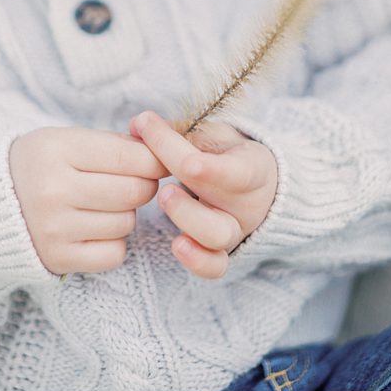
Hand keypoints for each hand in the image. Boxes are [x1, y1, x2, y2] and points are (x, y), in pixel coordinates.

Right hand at [9, 126, 167, 275]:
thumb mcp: (65, 139)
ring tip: (103, 204)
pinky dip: (114, 242)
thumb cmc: (39, 165)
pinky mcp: (58, 258)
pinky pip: (115, 253)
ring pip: (127, 222)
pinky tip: (95, 228)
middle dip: (144, 186)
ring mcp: (54, 228)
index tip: (157, 161)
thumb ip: (113, 143)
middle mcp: (53, 189)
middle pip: (134, 191)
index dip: (154, 160)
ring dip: (126, 213)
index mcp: (56, 149)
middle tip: (134, 182)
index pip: (129, 156)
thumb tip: (161, 148)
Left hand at [129, 111, 276, 278]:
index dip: (214, 169)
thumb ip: (176, 131)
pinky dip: (197, 260)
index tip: (187, 163)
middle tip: (165, 182)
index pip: (237, 170)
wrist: (253, 188)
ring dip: (188, 218)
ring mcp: (235, 229)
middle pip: (223, 200)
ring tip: (165, 198)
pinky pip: (215, 266)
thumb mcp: (211, 134)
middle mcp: (246, 202)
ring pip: (218, 235)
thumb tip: (137, 124)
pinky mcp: (221, 252)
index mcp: (252, 168)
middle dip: (192, 187)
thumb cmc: (225, 155)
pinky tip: (177, 245)